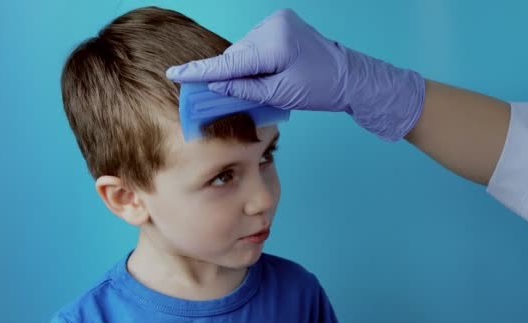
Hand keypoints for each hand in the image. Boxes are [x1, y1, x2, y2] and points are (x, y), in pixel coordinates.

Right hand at [166, 9, 424, 140]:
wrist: (351, 76)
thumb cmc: (320, 88)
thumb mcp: (280, 94)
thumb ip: (245, 89)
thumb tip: (216, 86)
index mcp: (274, 43)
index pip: (230, 62)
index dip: (201, 71)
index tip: (176, 73)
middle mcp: (273, 25)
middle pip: (237, 54)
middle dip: (229, 73)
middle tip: (219, 92)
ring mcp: (279, 22)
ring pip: (246, 50)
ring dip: (244, 67)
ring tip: (259, 84)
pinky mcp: (283, 24)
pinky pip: (257, 44)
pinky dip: (254, 59)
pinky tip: (264, 72)